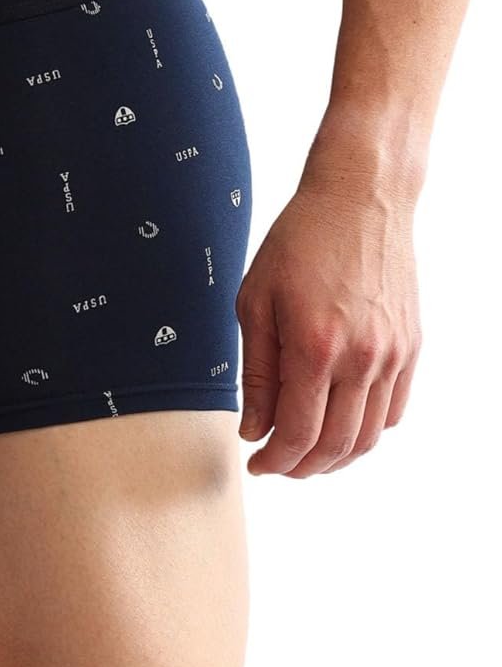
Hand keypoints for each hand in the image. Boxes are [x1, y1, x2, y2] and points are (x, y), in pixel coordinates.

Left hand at [235, 175, 420, 476]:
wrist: (360, 198)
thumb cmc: (299, 243)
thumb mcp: (255, 302)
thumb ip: (256, 373)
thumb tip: (254, 429)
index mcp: (314, 348)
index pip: (297, 434)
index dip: (274, 461)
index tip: (256, 464)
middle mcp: (360, 358)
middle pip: (336, 446)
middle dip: (301, 468)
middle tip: (277, 465)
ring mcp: (392, 354)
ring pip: (368, 436)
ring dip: (335, 458)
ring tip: (306, 453)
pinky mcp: (411, 346)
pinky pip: (393, 411)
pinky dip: (366, 431)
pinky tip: (338, 424)